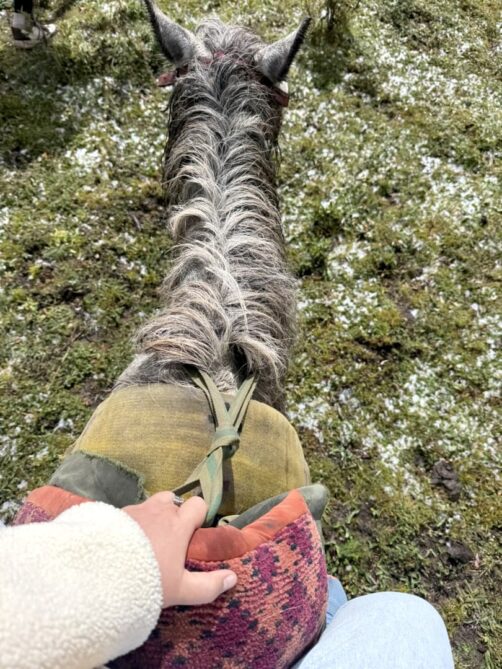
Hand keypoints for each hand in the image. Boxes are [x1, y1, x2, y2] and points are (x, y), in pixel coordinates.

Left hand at [124, 492, 236, 607]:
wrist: (99, 575)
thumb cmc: (146, 581)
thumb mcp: (180, 590)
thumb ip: (208, 585)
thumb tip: (232, 578)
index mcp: (178, 524)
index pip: (198, 504)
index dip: (199, 516)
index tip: (193, 535)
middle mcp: (158, 511)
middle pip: (173, 499)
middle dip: (174, 513)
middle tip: (169, 539)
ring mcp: (135, 510)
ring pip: (150, 505)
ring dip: (152, 516)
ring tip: (146, 541)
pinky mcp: (114, 515)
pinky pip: (129, 513)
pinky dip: (131, 523)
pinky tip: (124, 544)